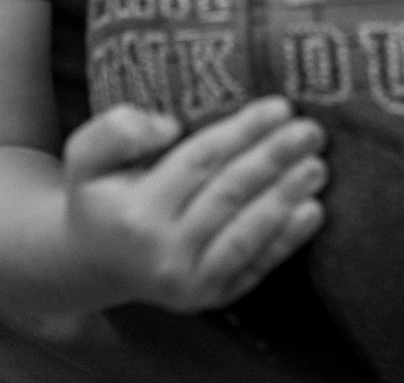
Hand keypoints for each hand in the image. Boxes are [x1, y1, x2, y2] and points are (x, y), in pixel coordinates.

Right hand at [60, 97, 329, 312]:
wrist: (96, 262)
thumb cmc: (99, 195)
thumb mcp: (85, 155)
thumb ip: (116, 131)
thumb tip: (169, 126)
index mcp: (136, 213)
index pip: (199, 162)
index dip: (242, 132)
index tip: (278, 106)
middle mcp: (164, 253)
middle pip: (230, 195)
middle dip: (275, 159)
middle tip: (310, 130)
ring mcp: (191, 282)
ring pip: (248, 233)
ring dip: (287, 197)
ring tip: (318, 165)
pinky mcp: (213, 297)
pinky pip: (256, 265)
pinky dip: (288, 239)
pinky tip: (313, 211)